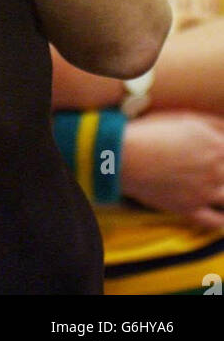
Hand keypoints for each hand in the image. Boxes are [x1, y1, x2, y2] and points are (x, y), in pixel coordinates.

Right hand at [122, 110, 223, 229]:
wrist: (126, 156)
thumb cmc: (151, 132)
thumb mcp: (185, 118)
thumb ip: (214, 124)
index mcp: (215, 146)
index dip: (223, 153)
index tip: (219, 155)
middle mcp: (215, 170)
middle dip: (222, 171)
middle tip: (208, 170)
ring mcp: (204, 192)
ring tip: (217, 188)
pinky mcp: (190, 209)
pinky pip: (217, 222)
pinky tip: (223, 217)